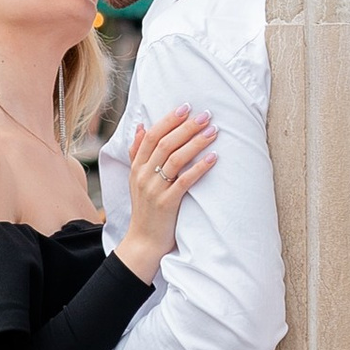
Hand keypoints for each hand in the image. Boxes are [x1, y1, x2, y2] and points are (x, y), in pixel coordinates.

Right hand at [118, 106, 216, 281]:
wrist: (143, 242)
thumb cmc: (145, 209)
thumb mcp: (136, 179)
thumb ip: (138, 152)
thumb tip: (142, 125)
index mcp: (137, 167)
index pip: (152, 136)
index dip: (169, 120)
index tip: (185, 107)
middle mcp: (143, 175)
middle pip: (165, 144)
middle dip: (186, 127)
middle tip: (205, 115)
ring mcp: (155, 189)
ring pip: (176, 159)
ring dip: (195, 142)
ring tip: (213, 131)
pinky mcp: (167, 203)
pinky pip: (185, 181)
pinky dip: (200, 167)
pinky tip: (213, 158)